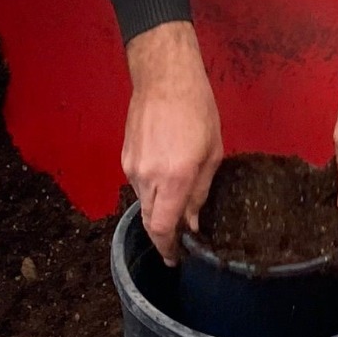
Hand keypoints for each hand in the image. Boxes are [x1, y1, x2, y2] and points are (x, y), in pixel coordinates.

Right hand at [123, 22, 222, 264]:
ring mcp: (132, 167)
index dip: (168, 248)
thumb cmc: (198, 109)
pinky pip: (138, 183)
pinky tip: (166, 172)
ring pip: (144, 202)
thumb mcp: (212, 151)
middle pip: (149, 219)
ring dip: (159, 206)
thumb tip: (192, 222)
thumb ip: (201, 190)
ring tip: (178, 194)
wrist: (165, 77)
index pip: (162, 227)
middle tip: (181, 234)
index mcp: (174, 177)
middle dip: (164, 232)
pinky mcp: (124, 157)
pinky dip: (152, 188)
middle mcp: (148, 177)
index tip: (176, 259)